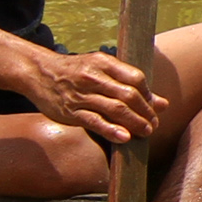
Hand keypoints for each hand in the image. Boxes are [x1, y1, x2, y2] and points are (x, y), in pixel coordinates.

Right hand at [19, 41, 159, 147]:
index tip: (154, 108)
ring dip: (135, 123)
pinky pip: (95, 121)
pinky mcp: (71, 111)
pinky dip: (112, 130)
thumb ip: (130, 84)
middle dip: (145, 112)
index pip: (135, 78)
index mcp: (103, 63)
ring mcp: (82, 94)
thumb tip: (163, 103)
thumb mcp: (100, 69)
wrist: (37, 72)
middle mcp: (94, 77)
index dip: (149, 95)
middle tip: (154, 124)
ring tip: (145, 132)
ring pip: (115, 109)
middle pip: (129, 95)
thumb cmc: (74, 72)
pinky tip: (125, 138)